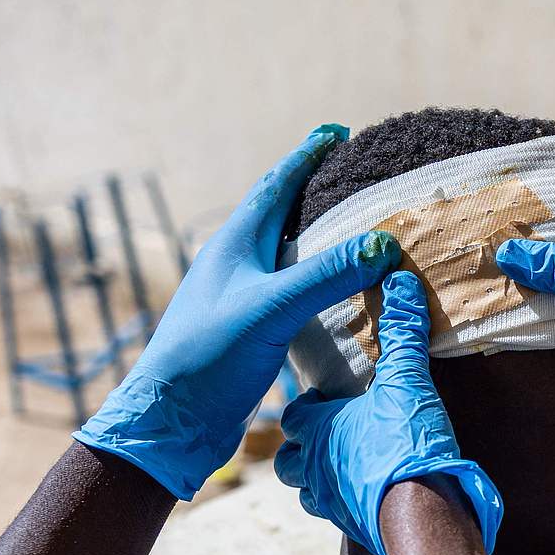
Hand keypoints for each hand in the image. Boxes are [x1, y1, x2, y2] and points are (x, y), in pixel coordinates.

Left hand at [75, 125, 401, 499]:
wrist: (172, 422)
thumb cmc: (211, 357)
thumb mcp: (272, 309)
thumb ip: (326, 275)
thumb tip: (383, 243)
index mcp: (235, 244)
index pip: (276, 184)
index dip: (307, 156)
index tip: (337, 133)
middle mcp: (235, 264)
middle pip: (278, 213)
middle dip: (313, 190)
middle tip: (351, 176)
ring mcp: (239, 298)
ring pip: (284, 254)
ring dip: (315, 238)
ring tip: (351, 229)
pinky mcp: (247, 332)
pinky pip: (289, 293)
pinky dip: (315, 282)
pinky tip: (335, 296)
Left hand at [274, 270, 503, 554]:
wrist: (423, 513)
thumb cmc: (403, 444)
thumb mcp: (406, 380)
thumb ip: (402, 332)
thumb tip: (401, 282)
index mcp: (318, 428)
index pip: (295, 414)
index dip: (306, 404)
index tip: (322, 396)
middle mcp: (314, 466)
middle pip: (289, 458)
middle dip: (301, 447)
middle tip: (327, 434)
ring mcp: (329, 501)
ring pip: (307, 492)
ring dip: (318, 479)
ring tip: (340, 467)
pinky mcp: (352, 526)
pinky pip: (338, 516)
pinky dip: (346, 504)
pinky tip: (365, 494)